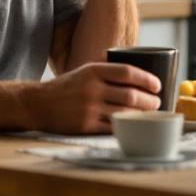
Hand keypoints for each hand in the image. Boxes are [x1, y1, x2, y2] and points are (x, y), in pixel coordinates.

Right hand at [29, 62, 160, 133]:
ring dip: (141, 115)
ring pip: (124, 113)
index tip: (157, 85)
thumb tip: (134, 68)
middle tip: (157, 102)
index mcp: (93, 71)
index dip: (146, 79)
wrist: (38, 104)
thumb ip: (106, 69)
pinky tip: (133, 125)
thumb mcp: (84, 70)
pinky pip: (112, 127)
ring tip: (149, 114)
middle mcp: (92, 88)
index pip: (127, 72)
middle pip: (130, 95)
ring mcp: (88, 108)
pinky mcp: (85, 125)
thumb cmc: (66, 87)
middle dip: (149, 101)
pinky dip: (126, 126)